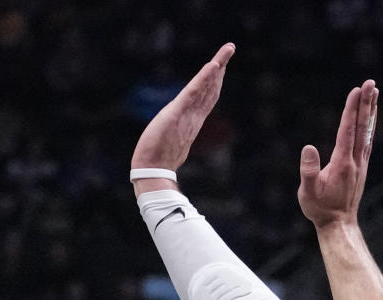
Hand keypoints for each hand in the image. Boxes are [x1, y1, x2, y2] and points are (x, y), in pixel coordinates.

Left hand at [130, 43, 234, 182]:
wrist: (152, 169)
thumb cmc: (157, 159)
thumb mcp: (171, 142)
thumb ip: (177, 135)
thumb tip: (177, 137)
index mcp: (192, 121)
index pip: (207, 97)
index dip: (215, 80)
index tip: (222, 65)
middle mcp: (194, 116)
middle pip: (211, 88)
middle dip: (221, 67)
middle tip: (230, 48)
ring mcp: (188, 114)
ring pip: (206, 87)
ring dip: (217, 66)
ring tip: (227, 50)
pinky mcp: (177, 113)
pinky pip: (193, 93)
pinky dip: (204, 79)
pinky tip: (213, 66)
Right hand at [298, 79, 377, 228]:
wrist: (338, 225)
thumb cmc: (320, 209)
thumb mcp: (308, 193)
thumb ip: (308, 171)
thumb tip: (308, 148)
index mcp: (342, 163)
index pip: (347, 131)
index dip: (351, 109)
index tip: (357, 90)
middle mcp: (355, 161)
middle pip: (362, 127)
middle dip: (365, 104)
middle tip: (370, 82)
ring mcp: (360, 164)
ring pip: (367, 132)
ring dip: (370, 111)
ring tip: (374, 92)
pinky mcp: (361, 167)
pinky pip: (368, 141)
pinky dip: (370, 125)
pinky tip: (371, 116)